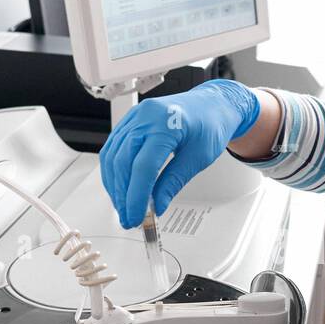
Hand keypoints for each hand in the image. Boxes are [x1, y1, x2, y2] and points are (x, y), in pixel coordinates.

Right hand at [100, 79, 260, 227]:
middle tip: (129, 218)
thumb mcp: (198, 158)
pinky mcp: (130, 122)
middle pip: (122, 162)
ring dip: (115, 186)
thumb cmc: (210, 125)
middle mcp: (145, 117)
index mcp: (166, 124)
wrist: (212, 105)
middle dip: (122, 195)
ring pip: (112, 156)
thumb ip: (173, 182)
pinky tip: (120, 188)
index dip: (136, 196)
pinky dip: (114, 172)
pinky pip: (113, 148)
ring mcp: (134, 117)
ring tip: (124, 207)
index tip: (137, 217)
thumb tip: (156, 206)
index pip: (143, 167)